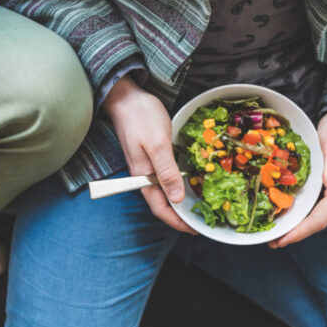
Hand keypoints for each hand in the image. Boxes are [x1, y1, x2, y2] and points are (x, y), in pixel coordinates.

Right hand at [103, 76, 196, 233]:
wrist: (125, 97)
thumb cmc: (141, 117)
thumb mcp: (157, 144)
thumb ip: (166, 172)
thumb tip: (177, 200)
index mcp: (143, 176)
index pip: (160, 208)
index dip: (177, 222)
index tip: (195, 230)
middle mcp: (143, 175)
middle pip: (161, 203)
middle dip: (180, 215)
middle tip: (202, 220)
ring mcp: (146, 166)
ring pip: (163, 191)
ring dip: (179, 200)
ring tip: (198, 204)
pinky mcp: (150, 156)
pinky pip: (164, 177)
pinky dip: (177, 184)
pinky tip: (188, 181)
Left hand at [269, 110, 326, 247]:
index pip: (321, 219)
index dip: (299, 232)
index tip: (279, 241)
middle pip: (319, 221)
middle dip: (296, 232)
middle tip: (270, 239)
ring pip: (319, 215)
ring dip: (298, 224)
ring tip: (276, 230)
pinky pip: (318, 205)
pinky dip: (303, 211)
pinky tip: (289, 211)